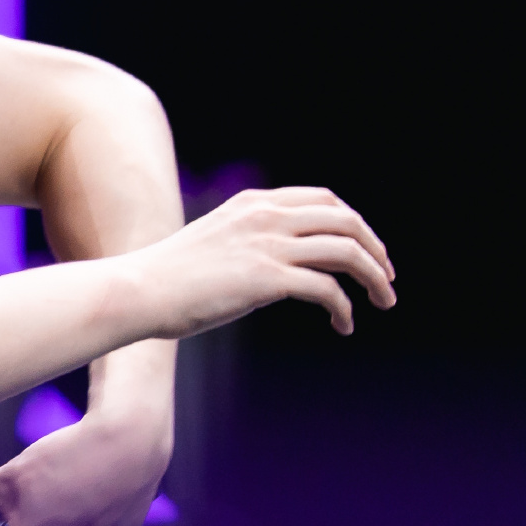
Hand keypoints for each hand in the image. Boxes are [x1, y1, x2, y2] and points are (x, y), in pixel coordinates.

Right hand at [142, 186, 395, 337]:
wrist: (140, 290)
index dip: (354, 224)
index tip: (365, 250)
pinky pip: (327, 289)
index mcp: (254, 203)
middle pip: (345, 220)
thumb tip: (277, 266)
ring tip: (383, 301)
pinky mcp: (267, 279)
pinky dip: (345, 309)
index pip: (324, 200)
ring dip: (374, 277)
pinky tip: (344, 326)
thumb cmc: (169, 277)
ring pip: (346, 251)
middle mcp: (266, 216)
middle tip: (386, 279)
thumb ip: (248, 240)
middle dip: (375, 249)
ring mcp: (267, 245)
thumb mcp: (215, 241)